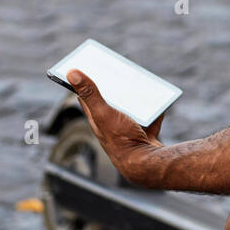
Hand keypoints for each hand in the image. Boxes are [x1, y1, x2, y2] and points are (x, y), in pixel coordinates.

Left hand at [67, 68, 164, 186]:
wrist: (147, 163)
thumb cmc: (121, 139)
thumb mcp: (104, 112)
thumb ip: (90, 93)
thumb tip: (72, 72)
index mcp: (96, 119)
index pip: (86, 97)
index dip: (84, 82)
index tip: (85, 65)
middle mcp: (110, 125)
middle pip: (110, 100)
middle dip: (114, 86)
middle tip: (117, 68)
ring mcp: (128, 129)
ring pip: (131, 107)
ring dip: (135, 97)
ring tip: (139, 81)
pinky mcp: (146, 133)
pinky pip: (151, 117)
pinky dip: (154, 109)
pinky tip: (158, 99)